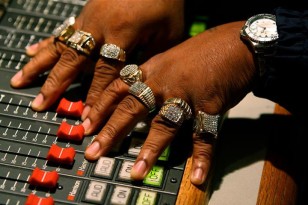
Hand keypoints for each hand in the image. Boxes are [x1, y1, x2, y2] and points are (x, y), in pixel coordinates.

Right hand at [10, 0, 184, 113]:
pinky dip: (46, 43)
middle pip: (74, 61)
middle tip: (40, 105)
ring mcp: (88, 17)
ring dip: (40, 66)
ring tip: (20, 81)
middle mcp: (99, 26)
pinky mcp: (85, 11)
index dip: (95, 97)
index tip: (86, 116)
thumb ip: (153, 58)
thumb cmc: (165, 0)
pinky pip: (62, 30)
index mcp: (122, 32)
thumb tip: (140, 83)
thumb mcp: (169, 31)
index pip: (105, 73)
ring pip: (60, 45)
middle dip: (56, 85)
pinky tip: (31, 52)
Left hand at [82, 21, 257, 184]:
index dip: (100, 106)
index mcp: (153, 70)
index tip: (85, 123)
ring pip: (163, 125)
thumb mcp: (170, 59)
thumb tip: (136, 90)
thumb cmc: (203, 52)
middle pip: (132, 108)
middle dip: (111, 131)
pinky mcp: (210, 106)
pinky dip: (202, 158)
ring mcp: (186, 95)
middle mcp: (164, 82)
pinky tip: (197, 176)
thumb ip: (153, 75)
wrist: (236, 43)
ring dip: (149, 151)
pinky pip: (204, 137)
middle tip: (94, 151)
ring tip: (136, 172)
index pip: (119, 88)